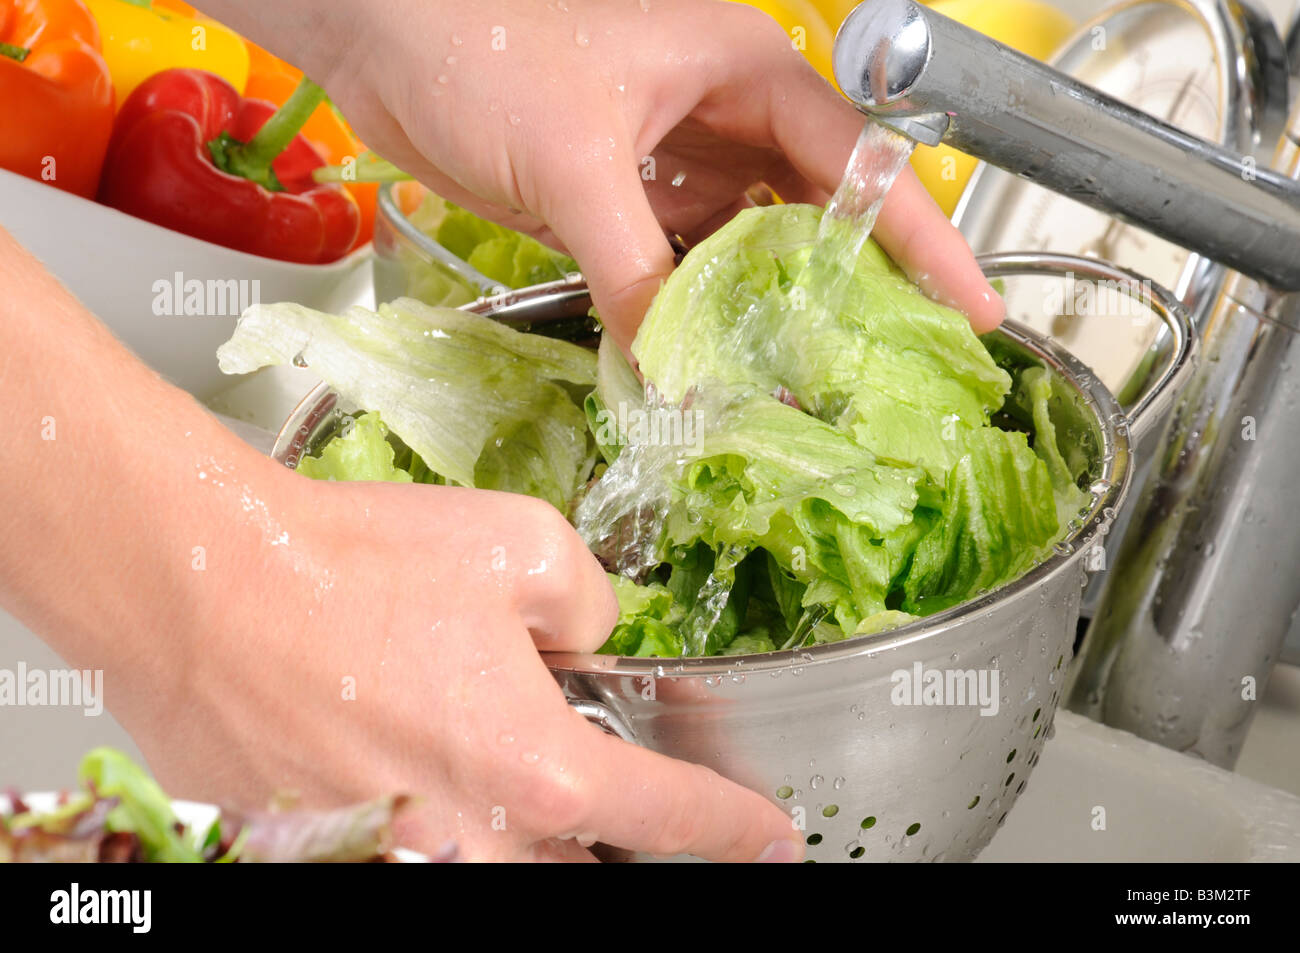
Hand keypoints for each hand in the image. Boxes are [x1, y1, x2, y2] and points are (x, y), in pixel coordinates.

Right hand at [128, 473, 802, 861]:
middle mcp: (473, 840)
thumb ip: (590, 604)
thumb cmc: (349, 566)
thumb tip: (588, 635)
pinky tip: (400, 752)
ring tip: (487, 755)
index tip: (768, 838)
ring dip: (519, 829)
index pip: (672, 821)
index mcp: (540, 772)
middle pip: (582, 868)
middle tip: (597, 782)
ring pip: (499, 869)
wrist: (203, 587)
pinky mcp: (324, 855)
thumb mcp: (520, 545)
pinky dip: (431, 818)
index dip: (733, 829)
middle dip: (603, 832)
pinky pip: (408, 853)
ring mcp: (395, 858)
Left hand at [206, 0, 1004, 346]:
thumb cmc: (476, 41)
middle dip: (850, 289)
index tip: (969, 307)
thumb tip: (675, 373)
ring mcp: (671, 160)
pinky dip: (695, 315)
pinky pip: (680, 267)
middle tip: (887, 370)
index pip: (860, 161)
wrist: (377, 35)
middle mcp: (720, 115)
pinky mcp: (620, 200)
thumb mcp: (576, 163)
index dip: (921, 239)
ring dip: (767, 313)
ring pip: (748, 247)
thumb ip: (636, 272)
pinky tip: (707, 363)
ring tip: (804, 384)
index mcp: (743, 70)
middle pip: (815, 212)